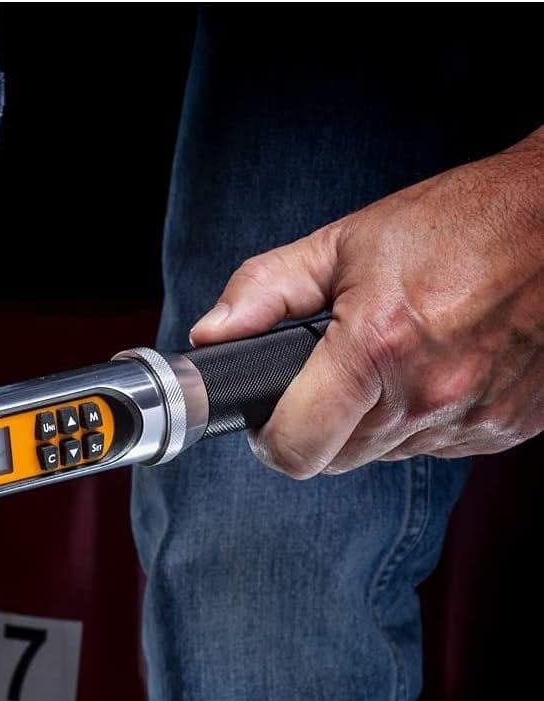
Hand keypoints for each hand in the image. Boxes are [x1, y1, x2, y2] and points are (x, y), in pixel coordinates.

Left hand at [190, 128, 543, 477]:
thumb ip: (265, 290)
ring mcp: (475, 417)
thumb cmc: (462, 221)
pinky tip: (440, 364)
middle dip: (321, 424)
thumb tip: (211, 335)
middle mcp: (429, 395)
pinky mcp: (510, 426)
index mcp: (377, 349)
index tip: (269, 417)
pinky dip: (428, 418)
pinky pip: (442, 445)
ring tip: (395, 355)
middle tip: (332, 374)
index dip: (270, 439)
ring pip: (389, 454)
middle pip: (338, 458)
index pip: (296, 450)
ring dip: (378, 421)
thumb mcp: (347, 242)